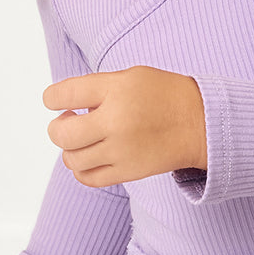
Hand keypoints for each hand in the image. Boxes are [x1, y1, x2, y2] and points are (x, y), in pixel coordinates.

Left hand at [44, 66, 206, 187]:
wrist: (201, 123)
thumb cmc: (165, 96)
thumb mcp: (131, 76)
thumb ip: (97, 88)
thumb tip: (65, 106)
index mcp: (116, 90)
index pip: (63, 95)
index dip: (52, 99)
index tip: (55, 101)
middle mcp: (116, 121)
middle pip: (62, 133)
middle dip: (57, 127)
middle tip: (68, 122)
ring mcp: (121, 150)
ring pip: (71, 159)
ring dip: (70, 149)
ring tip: (83, 140)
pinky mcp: (128, 172)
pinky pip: (88, 178)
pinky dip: (81, 169)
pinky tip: (90, 157)